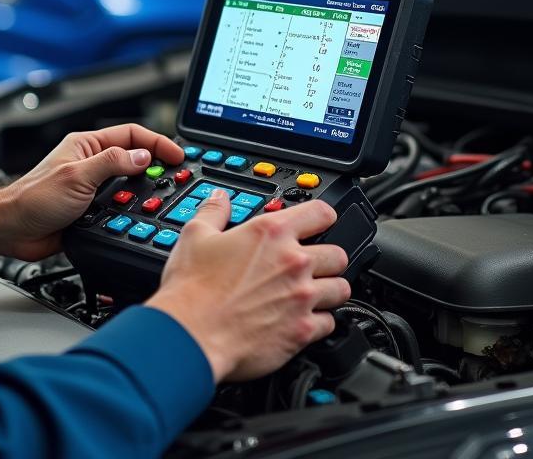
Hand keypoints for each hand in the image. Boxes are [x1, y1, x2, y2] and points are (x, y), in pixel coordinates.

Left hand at [0, 124, 182, 261]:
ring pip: (129, 183)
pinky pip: (120, 206)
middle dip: (156, 164)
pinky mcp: (91, 209)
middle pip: (133, 157)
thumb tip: (142, 155)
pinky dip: (132, 209)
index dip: (156, 142)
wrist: (13, 230)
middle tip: (177, 174)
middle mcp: (91, 163)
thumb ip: (112, 163)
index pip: (131, 134)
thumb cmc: (33, 199)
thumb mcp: (78, 176)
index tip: (176, 154)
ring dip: (144, 189)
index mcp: (87, 145)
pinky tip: (139, 215)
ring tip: (162, 194)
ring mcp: (92, 186)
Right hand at [145, 193, 350, 382]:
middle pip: (338, 253)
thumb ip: (214, 211)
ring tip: (314, 292)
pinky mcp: (302, 331)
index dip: (322, 216)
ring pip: (341, 289)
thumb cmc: (192, 288)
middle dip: (328, 258)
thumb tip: (220, 198)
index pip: (321, 212)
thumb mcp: (196, 235)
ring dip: (330, 290)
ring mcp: (301, 297)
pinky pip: (330, 323)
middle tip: (313, 264)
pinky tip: (304, 320)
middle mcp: (293, 262)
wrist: (191, 334)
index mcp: (271, 232)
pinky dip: (320, 322)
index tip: (319, 223)